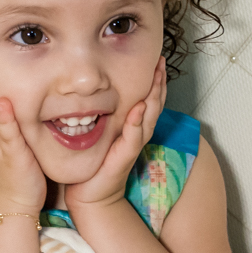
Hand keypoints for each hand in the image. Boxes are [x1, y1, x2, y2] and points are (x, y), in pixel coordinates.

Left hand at [65, 57, 166, 211]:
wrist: (90, 193)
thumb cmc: (95, 162)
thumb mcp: (102, 132)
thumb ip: (104, 114)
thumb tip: (96, 89)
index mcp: (134, 127)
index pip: (149, 99)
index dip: (154, 80)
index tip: (156, 59)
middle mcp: (137, 134)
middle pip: (155, 104)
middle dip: (159, 82)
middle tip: (160, 61)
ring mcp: (133, 145)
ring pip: (149, 117)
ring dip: (154, 96)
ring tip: (157, 77)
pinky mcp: (124, 156)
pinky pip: (133, 137)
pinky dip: (137, 122)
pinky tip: (139, 108)